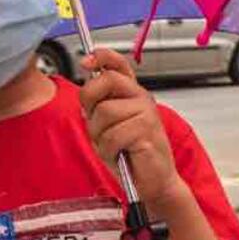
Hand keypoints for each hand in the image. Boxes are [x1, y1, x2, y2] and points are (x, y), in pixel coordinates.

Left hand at [80, 49, 180, 210]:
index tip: (86, 61)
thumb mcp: (107, 127)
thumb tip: (86, 89)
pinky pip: (113, 135)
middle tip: (96, 123)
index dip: (102, 57)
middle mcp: (141, 99)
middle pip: (106, 80)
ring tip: (112, 145)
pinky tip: (120, 153)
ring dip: (100, 134)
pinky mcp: (147, 131)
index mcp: (132, 95)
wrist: (153, 182)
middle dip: (90, 101)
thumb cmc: (130, 156)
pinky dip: (109, 149)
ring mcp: (146, 113)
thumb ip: (99, 107)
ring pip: (105, 111)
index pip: (118, 65)